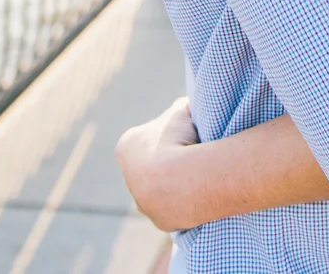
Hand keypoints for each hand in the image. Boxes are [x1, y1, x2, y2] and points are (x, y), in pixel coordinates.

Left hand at [116, 97, 199, 231]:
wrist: (183, 179)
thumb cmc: (179, 140)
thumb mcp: (181, 111)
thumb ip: (182, 110)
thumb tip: (190, 108)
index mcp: (127, 147)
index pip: (148, 139)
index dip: (170, 135)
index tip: (186, 135)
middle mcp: (129, 178)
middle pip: (152, 166)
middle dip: (170, 161)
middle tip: (195, 154)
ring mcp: (143, 202)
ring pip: (161, 190)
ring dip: (177, 184)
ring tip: (201, 175)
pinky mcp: (160, 220)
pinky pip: (175, 208)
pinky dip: (187, 201)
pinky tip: (201, 192)